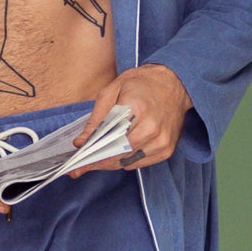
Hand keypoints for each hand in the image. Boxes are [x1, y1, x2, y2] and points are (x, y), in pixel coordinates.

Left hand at [70, 63, 191, 173]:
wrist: (175, 83)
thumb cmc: (142, 83)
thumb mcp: (113, 91)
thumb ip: (96, 118)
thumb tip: (81, 142)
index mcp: (136, 109)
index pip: (107, 140)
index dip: (90, 154)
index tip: (76, 165)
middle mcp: (151, 128)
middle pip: (116, 154)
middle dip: (96, 162)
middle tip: (81, 167)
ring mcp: (161, 141)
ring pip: (127, 162)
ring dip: (110, 162)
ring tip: (98, 158)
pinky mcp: (167, 149)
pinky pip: (139, 163)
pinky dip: (126, 161)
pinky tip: (118, 153)